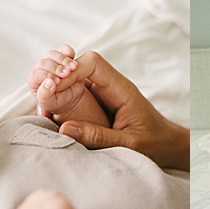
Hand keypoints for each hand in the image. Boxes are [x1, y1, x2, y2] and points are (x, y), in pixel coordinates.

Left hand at [27, 45, 89, 117]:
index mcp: (34, 81)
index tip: (57, 82)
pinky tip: (73, 58)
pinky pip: (64, 49)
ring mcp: (51, 61)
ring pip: (52, 54)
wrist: (71, 97)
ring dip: (64, 60)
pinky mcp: (62, 57)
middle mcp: (40, 69)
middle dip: (56, 67)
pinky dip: (68, 51)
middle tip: (67, 74)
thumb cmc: (58, 101)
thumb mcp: (51, 104)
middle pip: (44, 62)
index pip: (36, 74)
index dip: (46, 76)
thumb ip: (45, 96)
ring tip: (73, 68)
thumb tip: (47, 84)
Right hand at [50, 49, 188, 169]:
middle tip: (41, 91)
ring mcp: (100, 93)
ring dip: (54, 83)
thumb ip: (98, 137)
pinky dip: (58, 95)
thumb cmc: (155, 143)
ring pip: (71, 76)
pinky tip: (48, 109)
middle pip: (77, 64)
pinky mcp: (94, 102)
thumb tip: (64, 129)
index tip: (53, 85)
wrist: (168, 145)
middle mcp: (109, 86)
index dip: (70, 70)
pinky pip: (73, 91)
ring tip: (41, 102)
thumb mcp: (129, 144)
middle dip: (56, 73)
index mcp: (121, 88)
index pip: (93, 64)